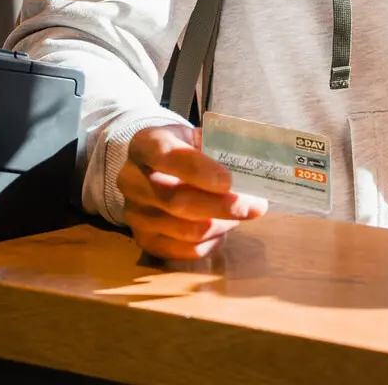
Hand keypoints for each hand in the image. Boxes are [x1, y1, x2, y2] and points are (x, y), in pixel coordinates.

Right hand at [118, 125, 267, 258]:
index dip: (198, 170)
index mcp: (144, 145)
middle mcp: (131, 180)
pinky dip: (211, 242)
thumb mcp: (196, 136)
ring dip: (222, 224)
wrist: (153, 170)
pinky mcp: (143, 240)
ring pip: (185, 230)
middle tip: (255, 206)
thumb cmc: (183, 150)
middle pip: (177, 201)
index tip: (229, 181)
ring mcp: (134, 214)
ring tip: (240, 214)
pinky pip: (184, 251)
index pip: (166, 155)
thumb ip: (219, 148)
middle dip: (222, 206)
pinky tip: (223, 229)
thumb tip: (252, 168)